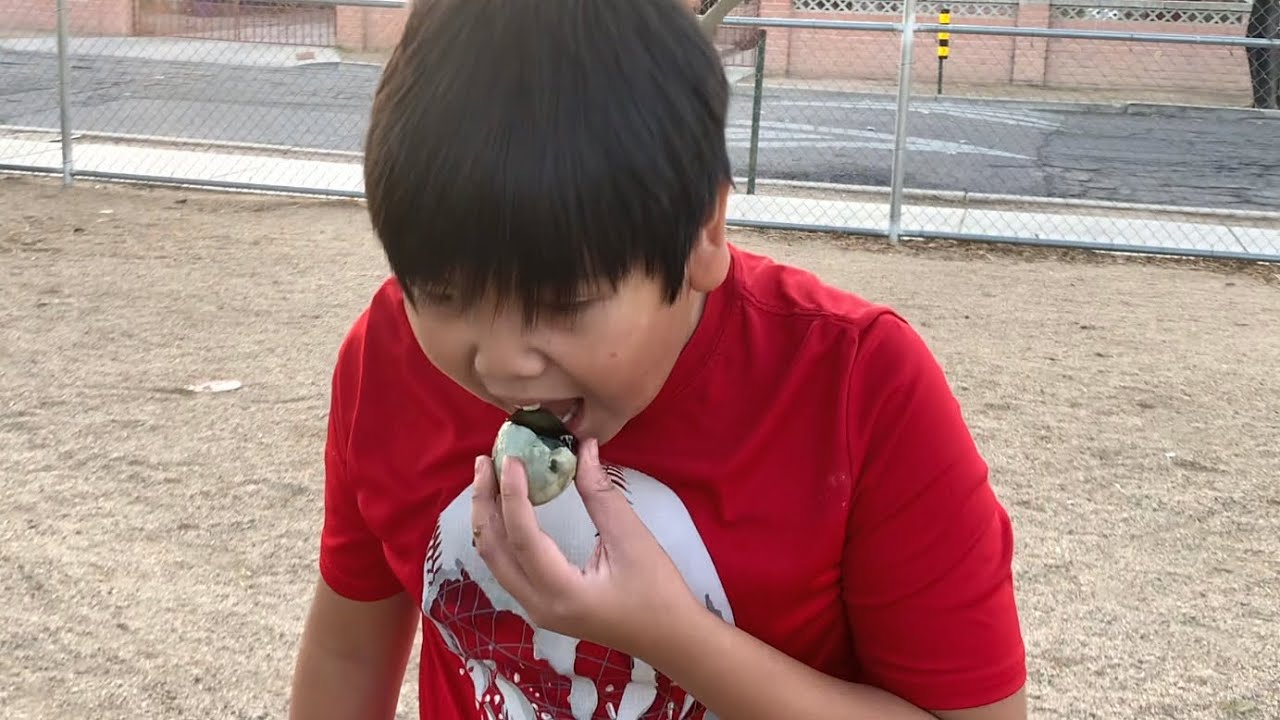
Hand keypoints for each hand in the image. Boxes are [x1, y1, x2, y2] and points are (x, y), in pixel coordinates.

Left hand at [470, 438, 702, 659]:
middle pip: (493, 549)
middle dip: (484, 502)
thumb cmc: (658, 592)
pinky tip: (506, 507)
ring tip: (489, 477)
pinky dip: (500, 533)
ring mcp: (535, 610)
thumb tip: (583, 448)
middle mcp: (537, 606)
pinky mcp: (541, 605)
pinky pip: (507, 566)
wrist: (671, 638)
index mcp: (560, 593)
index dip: (513, 492)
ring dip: (489, 517)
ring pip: (494, 559)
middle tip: (485, 461)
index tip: (511, 457)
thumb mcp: (632, 538)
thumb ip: (600, 493)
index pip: (522, 537)